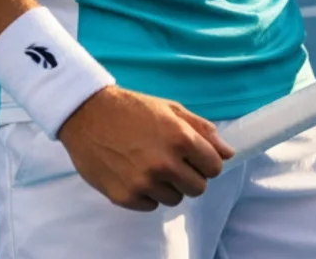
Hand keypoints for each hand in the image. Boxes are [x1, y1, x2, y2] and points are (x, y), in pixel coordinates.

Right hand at [56, 86, 232, 211]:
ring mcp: (144, 182)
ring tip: (150, 166)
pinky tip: (135, 174)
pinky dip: (146, 194)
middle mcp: (164, 163)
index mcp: (180, 139)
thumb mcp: (171, 110)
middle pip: (198, 188)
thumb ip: (202, 131)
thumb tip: (227, 153)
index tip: (195, 159)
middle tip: (172, 163)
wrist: (87, 114)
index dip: (206, 163)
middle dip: (189, 176)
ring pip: (175, 199)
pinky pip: (150, 206)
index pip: (214, 167)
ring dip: (168, 186)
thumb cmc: (131, 109)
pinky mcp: (125, 197)